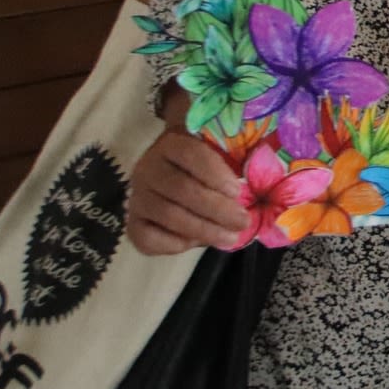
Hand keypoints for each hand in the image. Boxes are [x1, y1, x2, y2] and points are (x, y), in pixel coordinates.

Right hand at [127, 125, 248, 252]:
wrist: (172, 171)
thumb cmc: (206, 162)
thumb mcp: (218, 152)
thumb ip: (233, 161)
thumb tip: (256, 186)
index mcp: (172, 143)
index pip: (191, 155)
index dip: (215, 174)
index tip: (237, 191)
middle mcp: (148, 168)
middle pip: (182, 189)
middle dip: (217, 209)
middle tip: (243, 222)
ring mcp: (137, 196)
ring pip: (168, 216)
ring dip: (203, 230)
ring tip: (230, 237)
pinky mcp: (133, 221)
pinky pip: (147, 239)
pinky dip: (173, 245)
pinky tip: (195, 243)